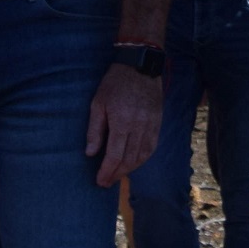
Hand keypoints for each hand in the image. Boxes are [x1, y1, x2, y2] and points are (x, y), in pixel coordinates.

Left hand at [86, 62, 164, 186]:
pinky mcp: (158, 121)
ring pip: (143, 155)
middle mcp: (139, 126)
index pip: (115, 155)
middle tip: (107, 182)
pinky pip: (152, 146)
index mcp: (122, 122)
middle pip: (130, 159)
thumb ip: (95, 130)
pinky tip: (135, 162)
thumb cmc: (115, 83)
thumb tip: (91, 153)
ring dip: (131, 169)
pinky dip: (143, 158)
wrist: (140, 65)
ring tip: (119, 174)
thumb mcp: (98, 103)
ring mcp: (151, 124)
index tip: (100, 181)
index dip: (107, 172)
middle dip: (117, 174)